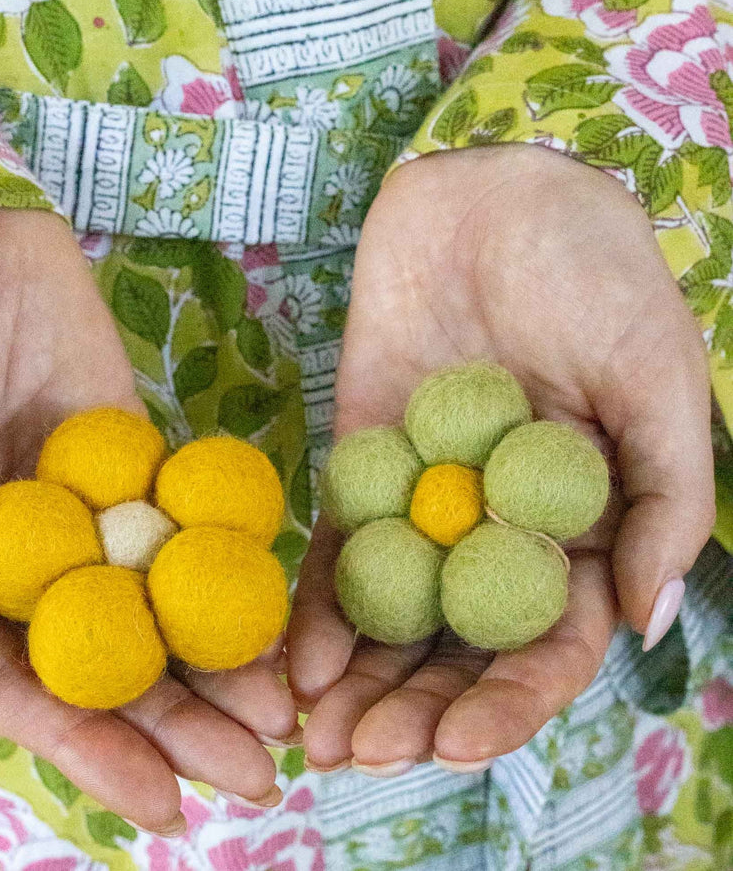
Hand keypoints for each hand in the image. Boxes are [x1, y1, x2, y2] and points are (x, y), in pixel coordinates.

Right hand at [0, 209, 295, 830]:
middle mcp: (31, 560)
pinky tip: (280, 609)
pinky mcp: (139, 458)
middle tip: (261, 774)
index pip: (29, 689)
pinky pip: (191, 525)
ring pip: (164, 605)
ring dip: (220, 661)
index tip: (165, 808)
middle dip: (183, 726)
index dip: (95, 752)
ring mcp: (92, 511)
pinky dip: (232, 569)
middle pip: (115, 663)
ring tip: (287, 712)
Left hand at [287, 145, 713, 773]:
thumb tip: (648, 624)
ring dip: (357, 681)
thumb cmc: (598, 275)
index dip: (506, 703)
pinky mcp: (362, 462)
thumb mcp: (656, 379)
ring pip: (392, 615)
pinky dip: (319, 606)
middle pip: (455, 647)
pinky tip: (294, 662)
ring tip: (319, 739)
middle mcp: (497, 530)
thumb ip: (663, 499)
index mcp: (578, 528)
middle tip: (363, 764)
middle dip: (413, 710)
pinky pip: (340, 547)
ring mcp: (425, 502)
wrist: (497, 193)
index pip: (546, 643)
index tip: (456, 744)